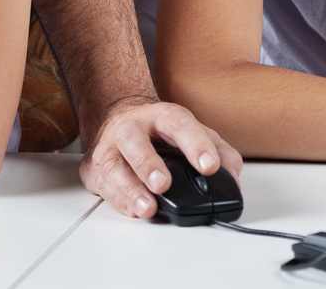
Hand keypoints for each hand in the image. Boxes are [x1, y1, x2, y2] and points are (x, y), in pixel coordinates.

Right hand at [79, 98, 242, 218]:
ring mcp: (109, 147)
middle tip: (164, 184)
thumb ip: (218, 151)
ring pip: (114, 166)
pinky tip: (133, 210)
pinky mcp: (94, 169)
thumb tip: (232, 174)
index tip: (209, 165)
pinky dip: (118, 201)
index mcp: (161, 116)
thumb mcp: (193, 132)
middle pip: (135, 141)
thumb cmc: (159, 131)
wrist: (118, 118)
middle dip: (148, 164)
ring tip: (148, 207)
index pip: (179, 124)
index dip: (195, 144)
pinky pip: (103, 186)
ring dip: (130, 190)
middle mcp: (131, 127)